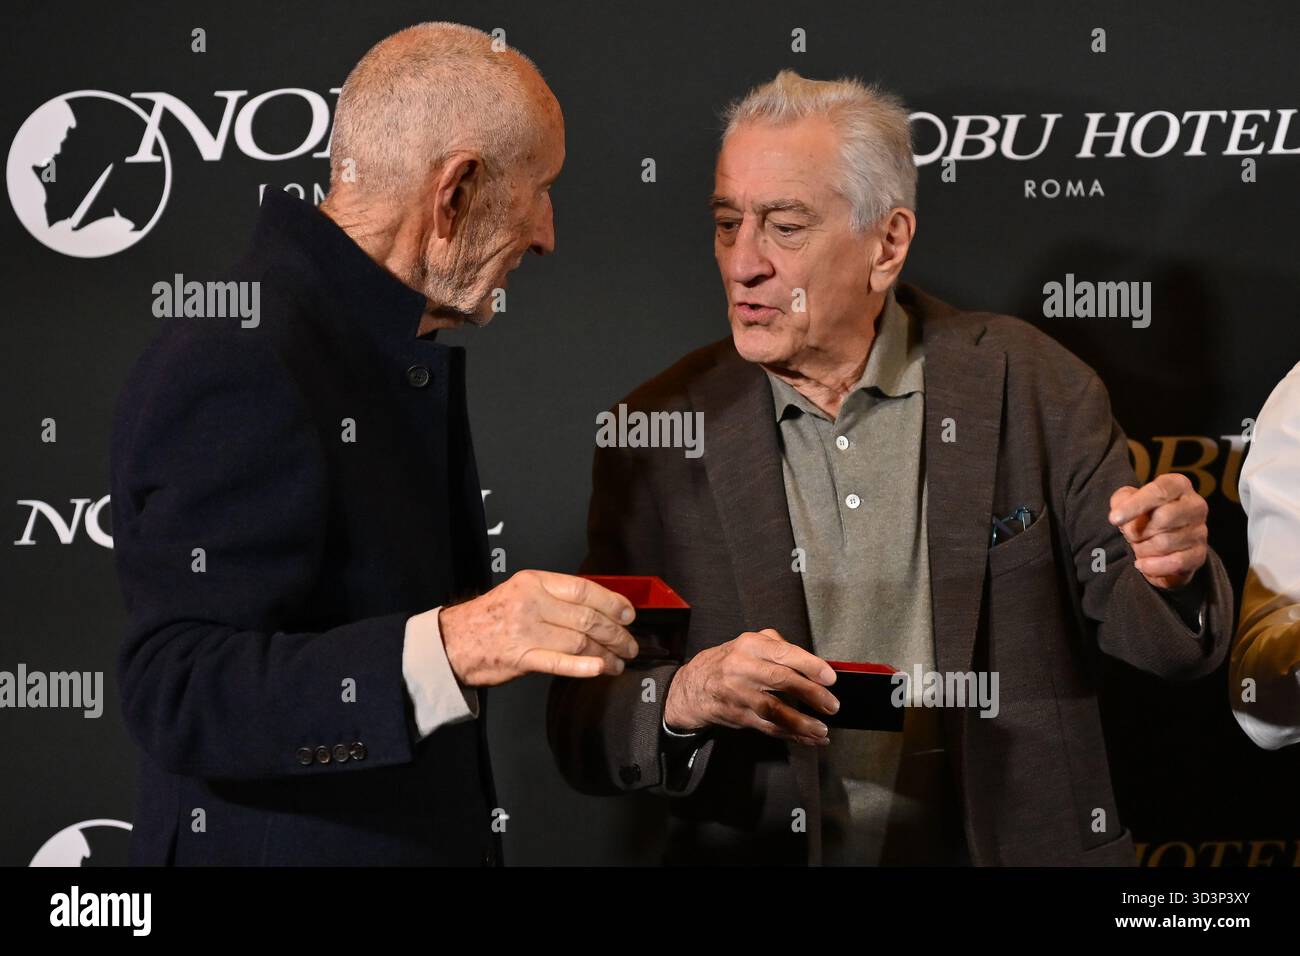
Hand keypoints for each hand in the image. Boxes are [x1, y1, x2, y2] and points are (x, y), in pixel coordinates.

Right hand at [439, 570, 637, 685]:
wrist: (452, 641)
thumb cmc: (490, 618)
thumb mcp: (521, 592)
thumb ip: (555, 597)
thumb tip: (598, 607)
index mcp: (534, 582)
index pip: (584, 589)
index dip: (612, 602)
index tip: (628, 614)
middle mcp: (531, 603)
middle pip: (587, 617)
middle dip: (616, 633)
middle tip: (629, 644)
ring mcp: (525, 631)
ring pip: (579, 641)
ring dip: (606, 654)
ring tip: (618, 662)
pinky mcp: (520, 658)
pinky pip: (559, 662)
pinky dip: (583, 667)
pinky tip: (600, 669)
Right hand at [663, 628, 837, 745]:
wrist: (693, 686)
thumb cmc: (730, 662)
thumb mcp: (750, 644)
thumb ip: (780, 649)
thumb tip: (815, 666)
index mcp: (750, 645)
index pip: (783, 653)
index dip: (808, 665)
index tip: (829, 677)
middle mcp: (742, 667)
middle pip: (780, 680)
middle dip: (810, 693)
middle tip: (832, 704)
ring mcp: (738, 693)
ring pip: (773, 709)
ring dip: (800, 721)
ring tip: (820, 729)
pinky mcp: (738, 715)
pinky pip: (768, 726)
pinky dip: (790, 734)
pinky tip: (808, 738)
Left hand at [1108, 473, 1207, 589]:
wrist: (1159, 543)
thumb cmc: (1142, 515)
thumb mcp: (1126, 500)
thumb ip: (1121, 501)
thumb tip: (1121, 515)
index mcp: (1178, 485)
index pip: (1159, 492)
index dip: (1135, 505)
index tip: (1114, 519)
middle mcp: (1195, 506)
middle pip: (1163, 518)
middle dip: (1138, 531)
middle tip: (1130, 535)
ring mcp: (1201, 531)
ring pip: (1165, 543)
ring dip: (1142, 549)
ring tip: (1139, 546)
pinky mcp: (1199, 555)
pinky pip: (1175, 563)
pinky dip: (1152, 566)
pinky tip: (1142, 563)